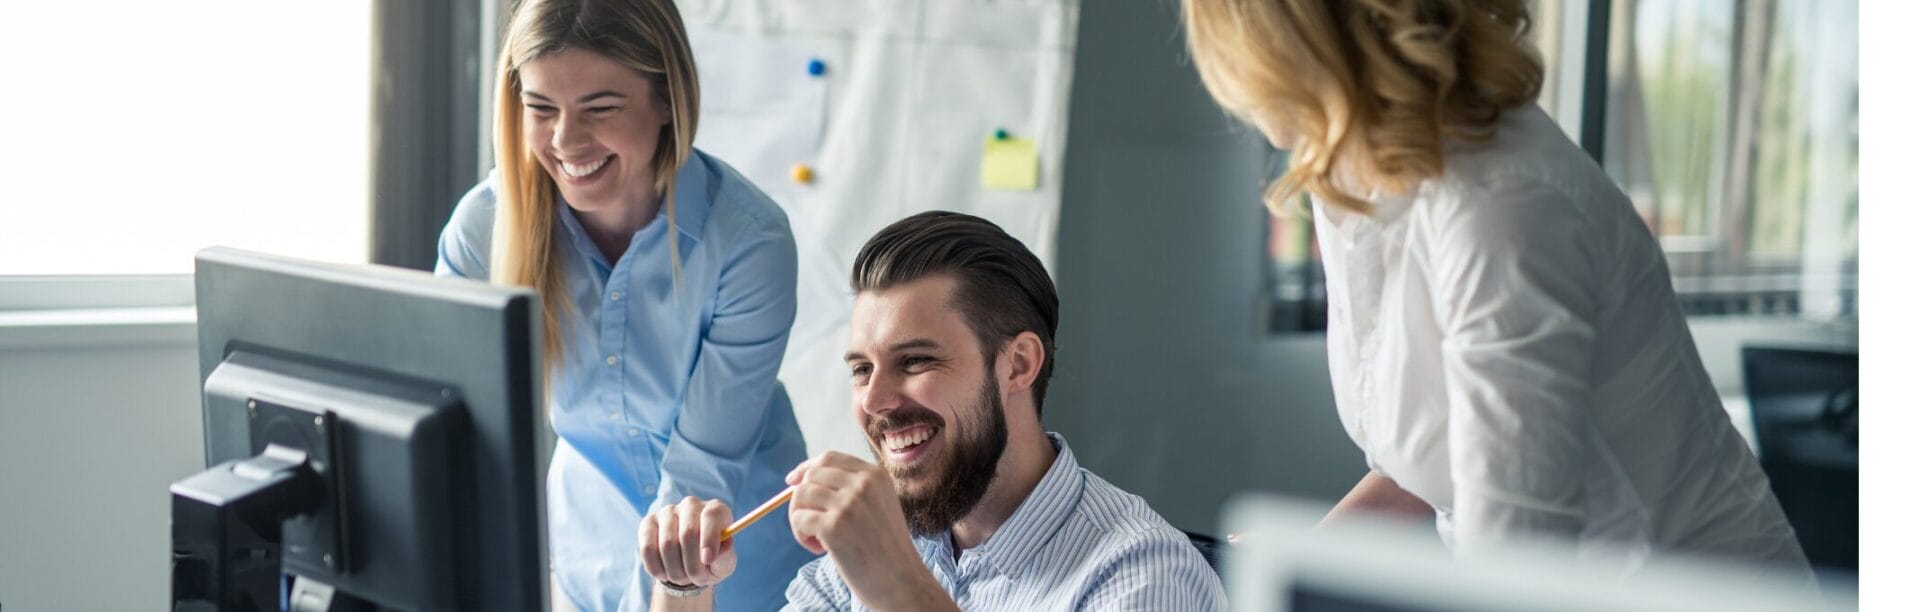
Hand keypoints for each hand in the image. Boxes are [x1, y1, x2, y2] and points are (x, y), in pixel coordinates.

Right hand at [637, 497, 737, 588]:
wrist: (688, 566)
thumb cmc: (711, 561)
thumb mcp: (724, 564)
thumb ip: (726, 557)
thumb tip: (723, 549)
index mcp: (715, 510)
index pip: (711, 516)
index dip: (709, 539)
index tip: (708, 560)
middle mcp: (691, 505)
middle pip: (688, 533)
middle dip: (693, 565)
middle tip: (698, 579)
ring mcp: (667, 512)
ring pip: (667, 544)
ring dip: (675, 570)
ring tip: (684, 579)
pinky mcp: (648, 523)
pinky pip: (647, 548)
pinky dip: (656, 568)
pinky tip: (665, 575)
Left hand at [787, 452, 951, 610]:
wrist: (902, 583)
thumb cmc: (887, 551)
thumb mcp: (879, 506)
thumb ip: (851, 490)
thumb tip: (801, 481)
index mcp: (876, 476)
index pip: (830, 458)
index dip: (806, 468)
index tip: (793, 482)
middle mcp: (863, 484)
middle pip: (812, 474)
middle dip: (801, 497)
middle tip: (809, 522)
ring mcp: (848, 504)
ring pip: (801, 494)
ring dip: (799, 517)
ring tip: (816, 539)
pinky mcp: (834, 526)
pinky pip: (799, 518)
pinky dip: (801, 534)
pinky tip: (818, 549)